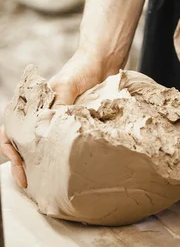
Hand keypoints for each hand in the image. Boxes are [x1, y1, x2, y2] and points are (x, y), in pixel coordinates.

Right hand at [0, 49, 108, 188]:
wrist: (102, 63)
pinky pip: (61, 144)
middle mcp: (39, 116)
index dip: (11, 151)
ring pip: (40, 147)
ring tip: (42, 182)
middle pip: (22, 144)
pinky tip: (63, 170)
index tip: (19, 166)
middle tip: (28, 182)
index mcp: (31, 106)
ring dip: (38, 164)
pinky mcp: (72, 126)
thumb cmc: (80, 71)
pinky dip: (58, 158)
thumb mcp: (66, 87)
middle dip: (21, 164)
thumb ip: (57, 107)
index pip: (10, 131)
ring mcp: (55, 122)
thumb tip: (46, 132)